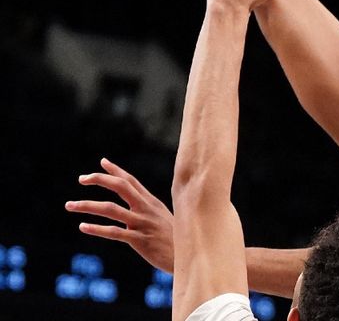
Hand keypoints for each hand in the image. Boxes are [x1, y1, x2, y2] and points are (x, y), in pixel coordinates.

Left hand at [65, 158, 174, 272]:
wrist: (188, 255)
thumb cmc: (175, 239)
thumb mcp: (163, 218)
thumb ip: (148, 209)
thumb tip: (135, 203)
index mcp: (151, 202)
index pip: (131, 181)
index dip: (116, 171)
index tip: (102, 162)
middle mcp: (146, 209)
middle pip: (121, 187)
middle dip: (100, 180)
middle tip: (81, 179)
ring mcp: (142, 224)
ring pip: (111, 209)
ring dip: (87, 206)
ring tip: (70, 205)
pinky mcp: (140, 240)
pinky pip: (115, 232)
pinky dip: (97, 229)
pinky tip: (83, 226)